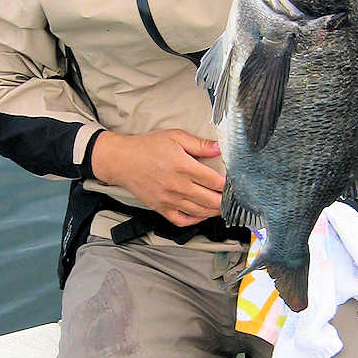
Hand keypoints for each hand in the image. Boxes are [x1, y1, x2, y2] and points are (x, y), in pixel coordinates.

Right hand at [91, 129, 224, 227]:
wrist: (121, 161)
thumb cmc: (147, 147)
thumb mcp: (174, 137)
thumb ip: (199, 144)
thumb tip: (219, 148)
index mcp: (183, 167)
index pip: (214, 180)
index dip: (228, 184)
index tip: (236, 183)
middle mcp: (177, 186)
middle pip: (210, 200)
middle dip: (225, 201)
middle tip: (234, 198)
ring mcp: (169, 200)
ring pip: (199, 212)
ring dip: (214, 211)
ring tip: (222, 206)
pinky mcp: (161, 208)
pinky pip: (182, 221)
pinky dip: (195, 220)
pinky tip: (202, 214)